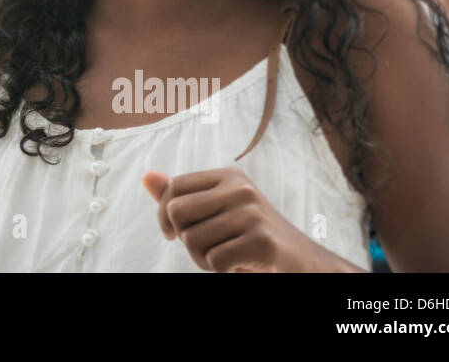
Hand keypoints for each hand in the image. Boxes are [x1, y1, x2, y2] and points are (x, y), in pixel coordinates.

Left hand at [142, 168, 338, 271]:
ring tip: (229, 257)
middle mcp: (240, 189)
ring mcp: (252, 214)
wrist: (303, 263)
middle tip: (208, 249)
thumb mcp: (217, 211)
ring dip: (204, 260)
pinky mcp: (261, 242)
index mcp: (229, 177)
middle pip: (177, 212)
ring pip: (192, 240)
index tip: (174, 233)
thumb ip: (181, 196)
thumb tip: (146, 177)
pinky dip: (222, 271)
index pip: (174, 188)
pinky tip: (241, 267)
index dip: (164, 215)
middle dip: (185, 239)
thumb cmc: (251, 237)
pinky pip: (214, 261)